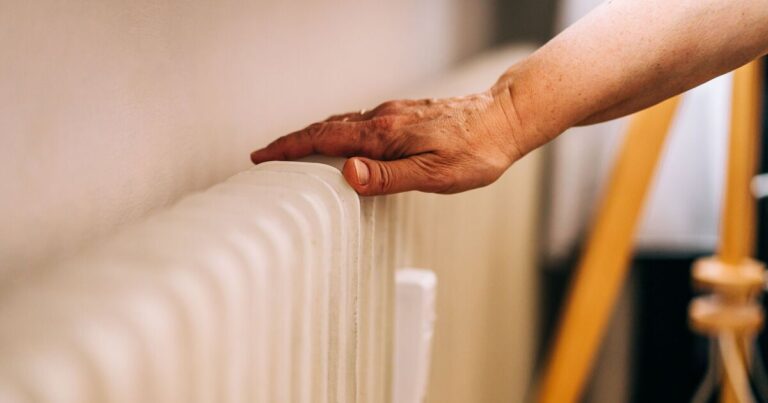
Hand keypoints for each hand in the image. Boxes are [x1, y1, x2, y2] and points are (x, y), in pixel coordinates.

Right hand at [250, 88, 527, 195]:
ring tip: (295, 153)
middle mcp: (384, 118)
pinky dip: (339, 133)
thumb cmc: (476, 152)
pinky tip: (342, 144)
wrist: (505, 117)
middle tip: (267, 156)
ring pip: (343, 123)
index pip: (324, 139)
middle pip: (327, 128)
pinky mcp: (406, 114)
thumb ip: (389, 176)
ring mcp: (395, 114)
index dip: (290, 147)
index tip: (261, 155)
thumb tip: (347, 174)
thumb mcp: (435, 174)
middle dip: (293, 141)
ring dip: (315, 136)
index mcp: (385, 135)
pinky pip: (361, 122)